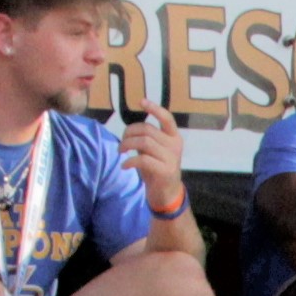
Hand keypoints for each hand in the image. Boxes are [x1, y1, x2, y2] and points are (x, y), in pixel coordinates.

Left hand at [124, 102, 188, 221]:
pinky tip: (124, 165)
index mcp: (174, 137)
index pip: (167, 118)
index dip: (154, 108)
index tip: (141, 102)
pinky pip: (143, 159)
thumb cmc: (157, 169)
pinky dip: (130, 161)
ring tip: (121, 152)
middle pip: (147, 130)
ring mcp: (171, 158)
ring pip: (144, 142)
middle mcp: (175, 145)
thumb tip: (131, 130)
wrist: (166, 193)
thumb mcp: (154, 151)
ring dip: (127, 145)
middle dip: (129, 133)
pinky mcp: (165, 170)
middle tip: (121, 143)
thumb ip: (147, 138)